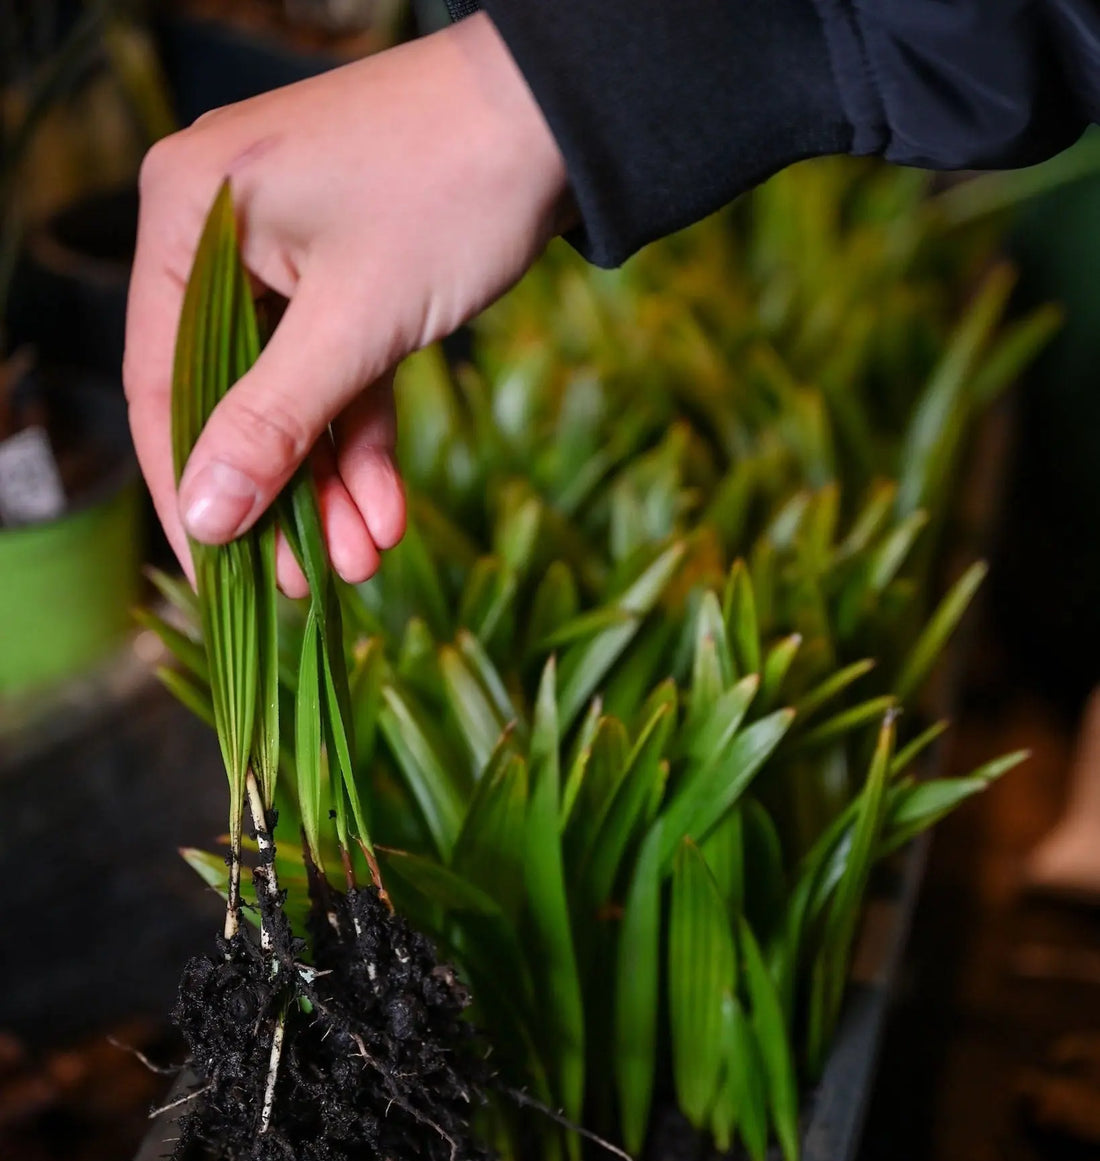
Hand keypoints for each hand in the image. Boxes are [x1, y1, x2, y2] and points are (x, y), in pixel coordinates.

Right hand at [124, 15, 572, 592]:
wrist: (561, 120)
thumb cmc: (450, 189)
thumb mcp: (353, 323)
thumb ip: (273, 423)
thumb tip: (204, 520)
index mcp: (187, 214)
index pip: (160, 381)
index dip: (187, 489)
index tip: (215, 575)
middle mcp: (220, 231)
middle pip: (230, 398)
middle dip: (279, 497)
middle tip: (304, 585)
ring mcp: (284, 254)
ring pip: (293, 397)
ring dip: (329, 484)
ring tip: (362, 560)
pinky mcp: (343, 274)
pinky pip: (339, 373)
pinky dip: (363, 440)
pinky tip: (387, 513)